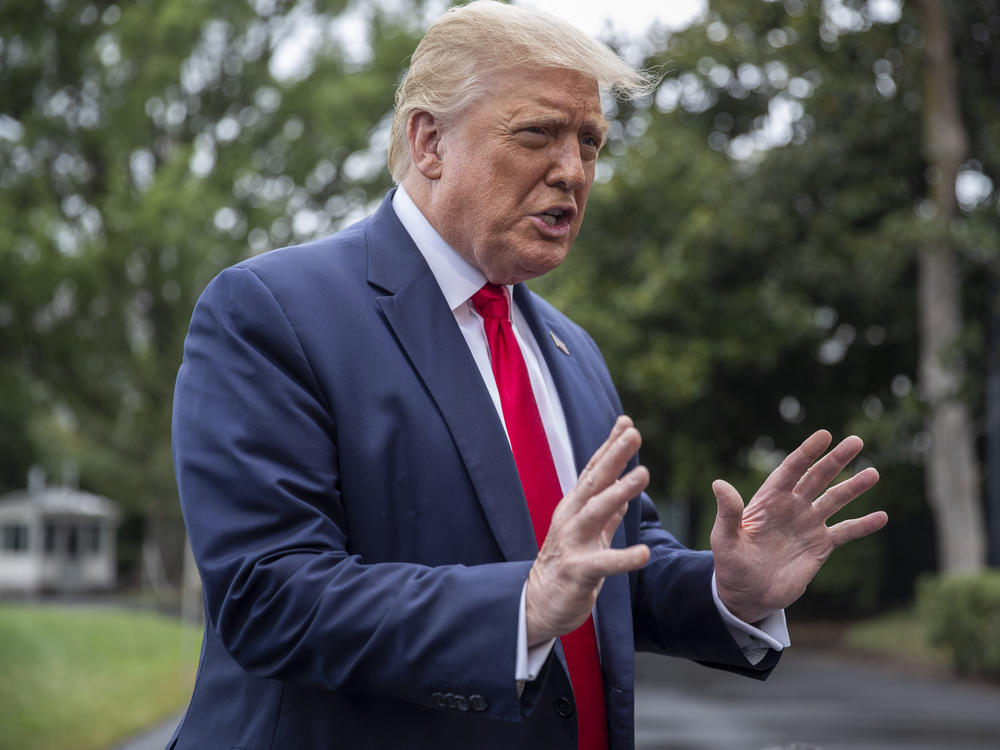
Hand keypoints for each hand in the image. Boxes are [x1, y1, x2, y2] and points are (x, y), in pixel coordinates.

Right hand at [524, 416, 650, 645]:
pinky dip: (624, 558)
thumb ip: (607, 512)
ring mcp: (572, 543)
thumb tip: (626, 489)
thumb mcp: (589, 533)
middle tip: (634, 434)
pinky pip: (603, 563)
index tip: (627, 423)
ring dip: (619, 492)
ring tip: (643, 474)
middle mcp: (571, 518)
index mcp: (575, 507)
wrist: (538, 604)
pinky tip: (644, 553)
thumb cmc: (567, 565)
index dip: (609, 446)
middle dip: (614, 456)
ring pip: (596, 512)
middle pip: (594, 482)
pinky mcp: (577, 571)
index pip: (594, 471)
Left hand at [711, 430, 886, 623]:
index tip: (824, 435)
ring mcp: (808, 524)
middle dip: (835, 460)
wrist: (748, 594)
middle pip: (817, 478)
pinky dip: (863, 525)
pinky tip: (882, 517)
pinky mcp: (820, 545)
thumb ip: (728, 512)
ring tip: (873, 474)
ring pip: (835, 500)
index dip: (806, 453)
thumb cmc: (731, 564)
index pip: (790, 470)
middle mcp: (791, 506)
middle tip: (856, 441)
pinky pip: (845, 532)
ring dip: (854, 487)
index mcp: (769, 500)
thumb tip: (718, 484)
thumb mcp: (725, 538)